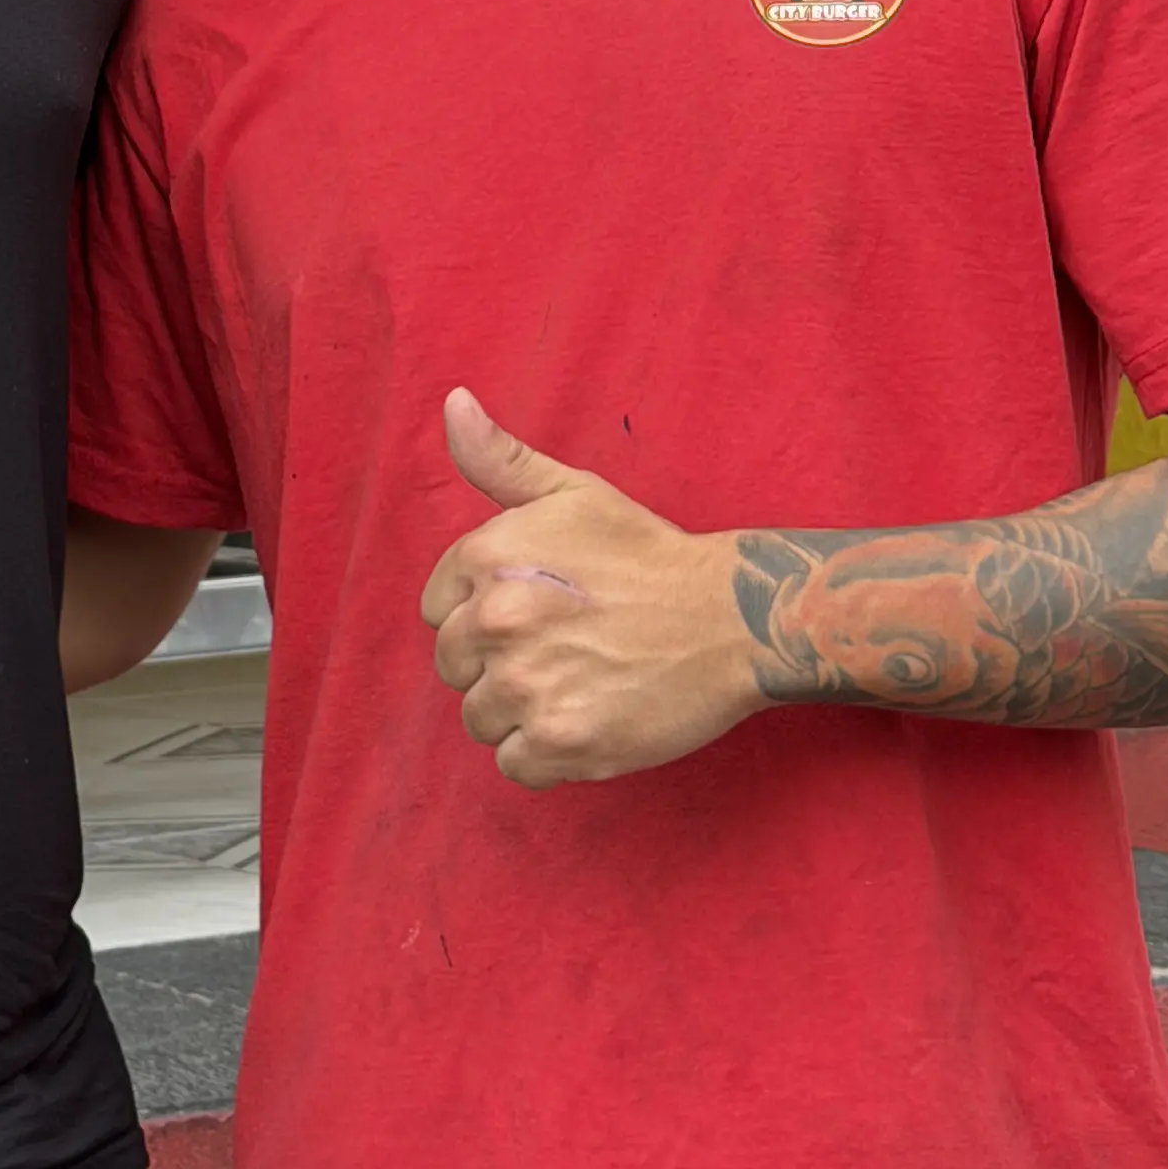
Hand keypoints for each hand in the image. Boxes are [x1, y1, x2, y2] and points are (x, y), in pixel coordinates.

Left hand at [420, 390, 762, 786]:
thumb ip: (500, 460)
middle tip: (562, 651)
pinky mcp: (562, 743)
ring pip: (480, 720)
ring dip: (520, 713)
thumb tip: (452, 403)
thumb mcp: (573, 492)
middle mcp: (497, 621)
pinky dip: (545, 755)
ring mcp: (528, 686)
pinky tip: (585, 720)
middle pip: (455, 670)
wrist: (729, 617)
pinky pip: (515, 765)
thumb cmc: (647, 555)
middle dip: (498, 666)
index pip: (438, 612)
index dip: (480, 616)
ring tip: (576, 684)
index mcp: (487, 558)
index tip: (532, 613)